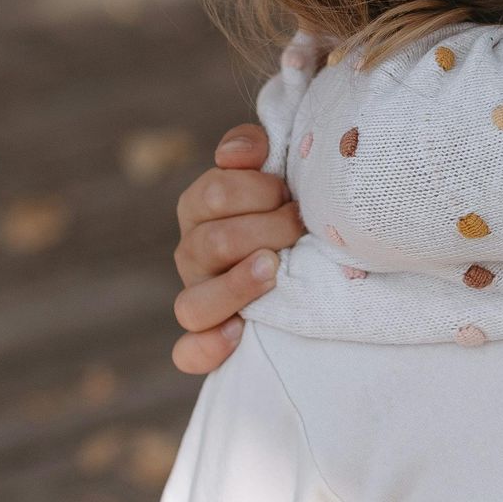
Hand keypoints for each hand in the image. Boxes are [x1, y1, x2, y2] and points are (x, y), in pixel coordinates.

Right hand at [171, 124, 301, 372]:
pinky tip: (239, 334)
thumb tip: (238, 153)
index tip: (289, 192)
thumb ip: (251, 147)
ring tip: (273, 270)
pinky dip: (209, 346)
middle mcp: (192, 254)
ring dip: (236, 286)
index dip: (257, 190)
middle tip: (300, 227)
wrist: (312, 244)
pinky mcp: (208, 337)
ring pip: (192, 305)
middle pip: (212, 244)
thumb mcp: (272, 166)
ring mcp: (198, 297)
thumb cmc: (288, 202)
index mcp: (200, 209)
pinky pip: (190, 353)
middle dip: (267, 230)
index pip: (213, 195)